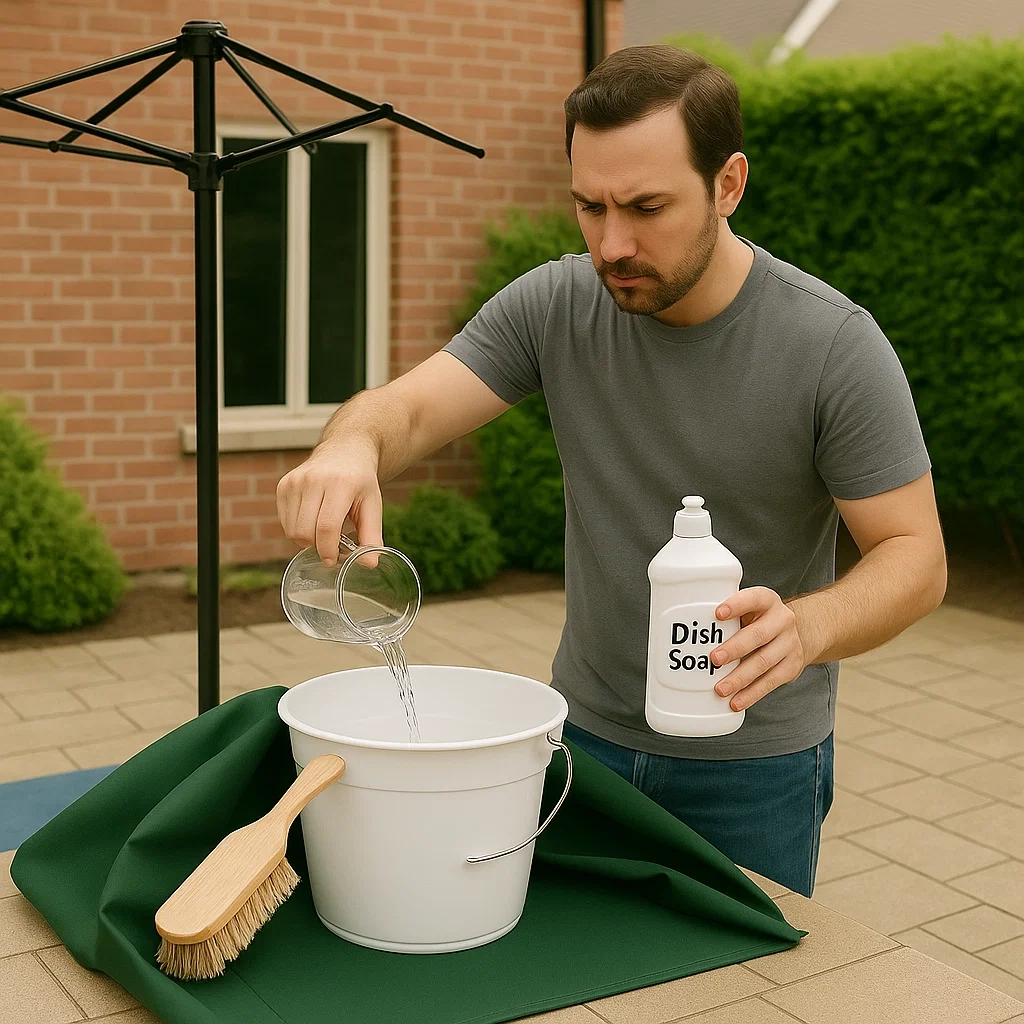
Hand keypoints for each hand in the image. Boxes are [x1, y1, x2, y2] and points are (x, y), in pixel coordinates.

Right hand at [276, 440, 383, 565]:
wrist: (345, 450)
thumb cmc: (360, 481)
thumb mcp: (373, 505)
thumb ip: (371, 536)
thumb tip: (369, 564)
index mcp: (340, 484)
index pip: (326, 527)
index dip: (328, 550)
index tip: (333, 560)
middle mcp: (313, 480)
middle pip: (305, 531)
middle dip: (318, 546)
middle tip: (331, 544)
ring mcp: (295, 481)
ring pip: (292, 529)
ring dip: (307, 539)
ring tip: (324, 530)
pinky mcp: (283, 485)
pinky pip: (284, 521)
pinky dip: (297, 528)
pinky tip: (312, 519)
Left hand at [709, 587, 808, 711]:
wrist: (795, 633)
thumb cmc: (758, 620)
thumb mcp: (747, 609)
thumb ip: (726, 615)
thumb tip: (684, 630)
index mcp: (766, 600)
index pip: (753, 599)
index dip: (736, 605)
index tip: (718, 614)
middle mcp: (782, 620)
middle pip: (758, 635)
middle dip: (734, 648)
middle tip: (714, 659)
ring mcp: (789, 643)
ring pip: (763, 662)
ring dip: (740, 678)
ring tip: (721, 689)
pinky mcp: (792, 666)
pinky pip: (771, 682)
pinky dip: (751, 694)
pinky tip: (736, 701)